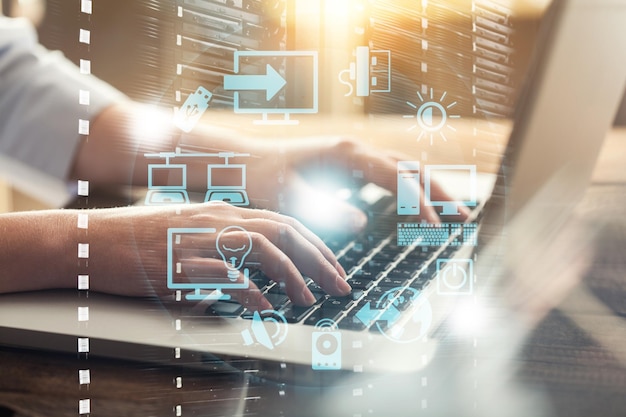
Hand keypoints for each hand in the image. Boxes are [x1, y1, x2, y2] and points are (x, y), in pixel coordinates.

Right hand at [88, 202, 349, 309]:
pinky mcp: (180, 262)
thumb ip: (224, 248)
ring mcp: (200, 238)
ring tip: (309, 299)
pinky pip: (225, 273)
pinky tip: (265, 306)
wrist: (92, 240)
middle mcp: (217, 220)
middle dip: (318, 259)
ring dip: (292, 274)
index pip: (283, 222)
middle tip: (340, 285)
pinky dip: (251, 289)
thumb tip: (254, 275)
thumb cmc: (140, 240)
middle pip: (283, 231)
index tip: (333, 268)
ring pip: (262, 247)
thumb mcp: (191, 235)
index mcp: (223, 212)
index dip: (315, 245)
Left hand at [244, 137, 470, 224]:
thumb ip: (324, 209)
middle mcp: (357, 148)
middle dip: (440, 192)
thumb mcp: (289, 197)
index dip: (419, 201)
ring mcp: (357, 154)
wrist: (248, 161)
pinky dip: (413, 190)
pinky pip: (392, 175)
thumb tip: (362, 224)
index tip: (435, 226)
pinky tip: (421, 208)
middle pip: (411, 167)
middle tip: (465, 218)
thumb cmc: (264, 178)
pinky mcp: (353, 164)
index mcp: (346, 153)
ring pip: (406, 168)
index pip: (396, 176)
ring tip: (455, 214)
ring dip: (432, 190)